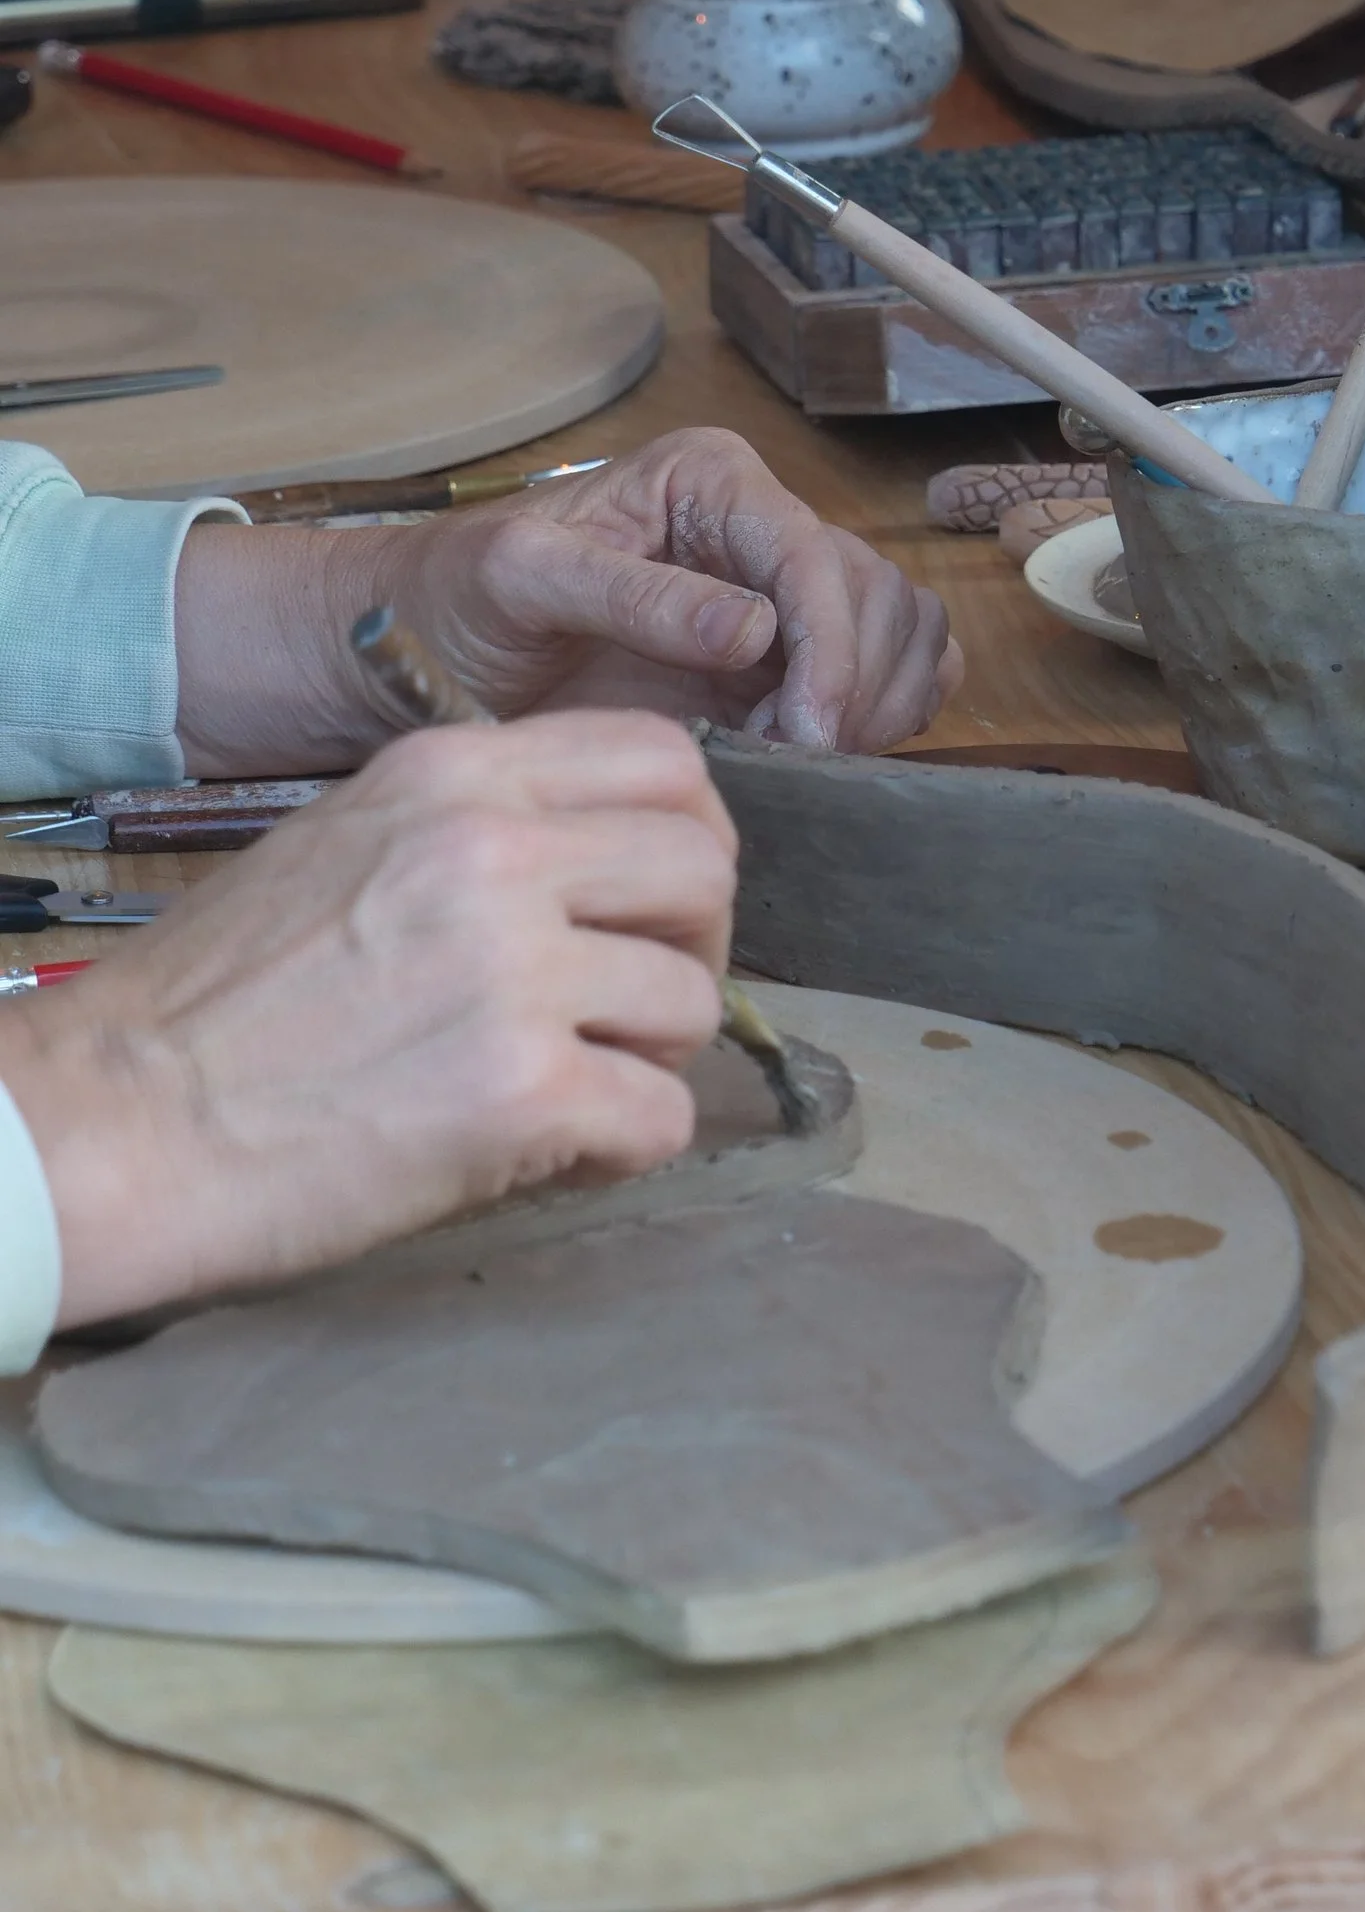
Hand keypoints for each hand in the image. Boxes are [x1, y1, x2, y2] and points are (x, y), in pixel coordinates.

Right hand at [4, 712, 732, 1325]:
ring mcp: (514, 970)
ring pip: (692, 1001)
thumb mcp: (346, 847)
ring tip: (578, 1088)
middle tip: (637, 1007)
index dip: (688, 837)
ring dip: (654, 1057)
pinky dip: (626, 1148)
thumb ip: (477, 834)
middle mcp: (496, 852)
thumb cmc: (213, 1007)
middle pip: (706, 868)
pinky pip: (662, 1117)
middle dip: (694, 947)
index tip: (656, 903)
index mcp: (454, 778)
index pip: (665, 758)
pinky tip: (560, 1153)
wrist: (111, 1126)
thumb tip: (603, 876)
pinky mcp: (522, 1091)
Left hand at [176, 428, 963, 777]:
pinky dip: (883, 712)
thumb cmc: (458, 597)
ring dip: (874, 702)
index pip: (813, 555)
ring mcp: (780, 590)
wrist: (424, 647)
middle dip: (851, 682)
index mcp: (709, 479)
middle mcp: (759, 523)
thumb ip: (638, 597)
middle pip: (874, 595)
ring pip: (900, 629)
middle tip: (791, 755)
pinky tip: (816, 750)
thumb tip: (756, 632)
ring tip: (793, 755)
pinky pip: (888, 670)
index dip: (829, 647)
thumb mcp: (523, 580)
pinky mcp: (787, 655)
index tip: (810, 730)